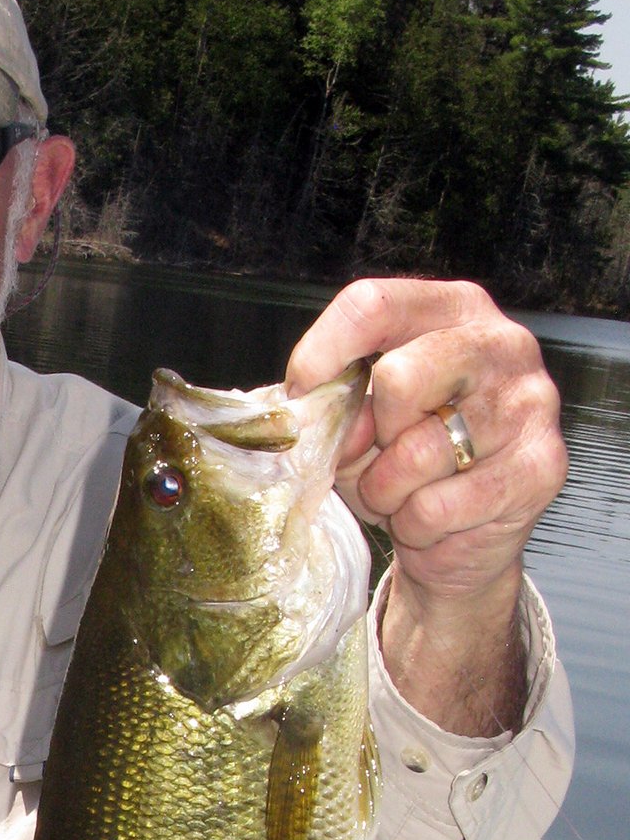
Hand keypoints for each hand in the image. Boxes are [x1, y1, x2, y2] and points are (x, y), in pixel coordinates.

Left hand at [286, 279, 565, 734]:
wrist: (462, 534)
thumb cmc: (406, 460)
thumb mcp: (362, 420)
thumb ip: (340, 405)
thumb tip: (322, 418)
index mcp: (450, 310)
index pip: (374, 304)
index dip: (323, 352)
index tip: (299, 391)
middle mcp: (500, 344)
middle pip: (398, 377)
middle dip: (369, 437)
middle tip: (373, 457)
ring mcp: (528, 404)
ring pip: (418, 452)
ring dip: (388, 493)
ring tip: (403, 496)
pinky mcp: (540, 467)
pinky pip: (439, 507)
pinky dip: (417, 527)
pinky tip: (432, 522)